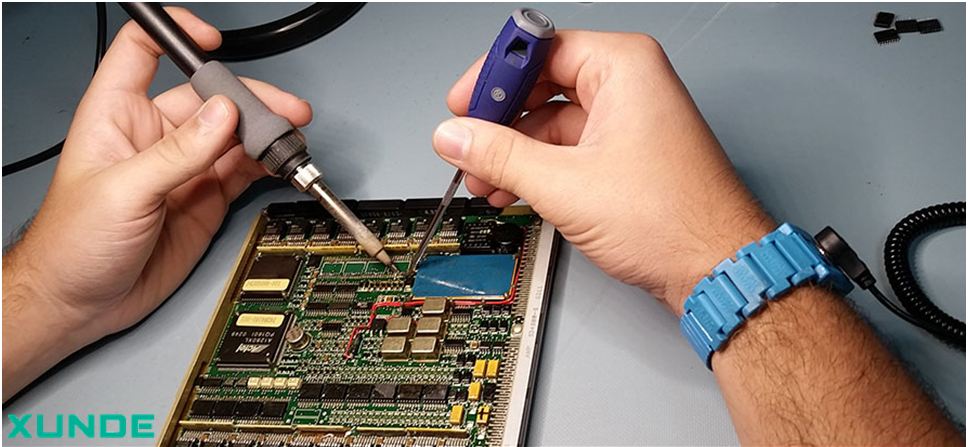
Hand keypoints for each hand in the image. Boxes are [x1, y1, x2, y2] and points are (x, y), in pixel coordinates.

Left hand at [2, 8, 310, 398]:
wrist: (79, 303)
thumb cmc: (71, 243)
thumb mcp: (123, 191)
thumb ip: (178, 153)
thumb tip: (223, 114)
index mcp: (118, 114)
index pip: (144, 51)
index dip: (178, 35)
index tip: (213, 39)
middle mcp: (154, 135)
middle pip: (210, 97)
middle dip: (250, 100)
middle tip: (283, 113)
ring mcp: (184, 167)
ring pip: (235, 135)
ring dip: (266, 135)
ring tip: (291, 140)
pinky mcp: (205, 198)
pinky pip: (244, 172)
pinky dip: (268, 166)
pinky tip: (282, 163)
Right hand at [433, 31, 773, 311]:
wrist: (717, 269)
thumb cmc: (673, 220)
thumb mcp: (564, 184)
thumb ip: (500, 156)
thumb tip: (455, 137)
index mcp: (623, 67)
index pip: (539, 49)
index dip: (495, 75)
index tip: (463, 102)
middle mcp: (629, 85)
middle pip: (542, 85)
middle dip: (500, 121)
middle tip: (466, 145)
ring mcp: (628, 120)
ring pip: (551, 122)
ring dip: (513, 152)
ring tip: (483, 181)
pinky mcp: (625, 154)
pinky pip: (568, 148)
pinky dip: (537, 169)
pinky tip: (511, 191)